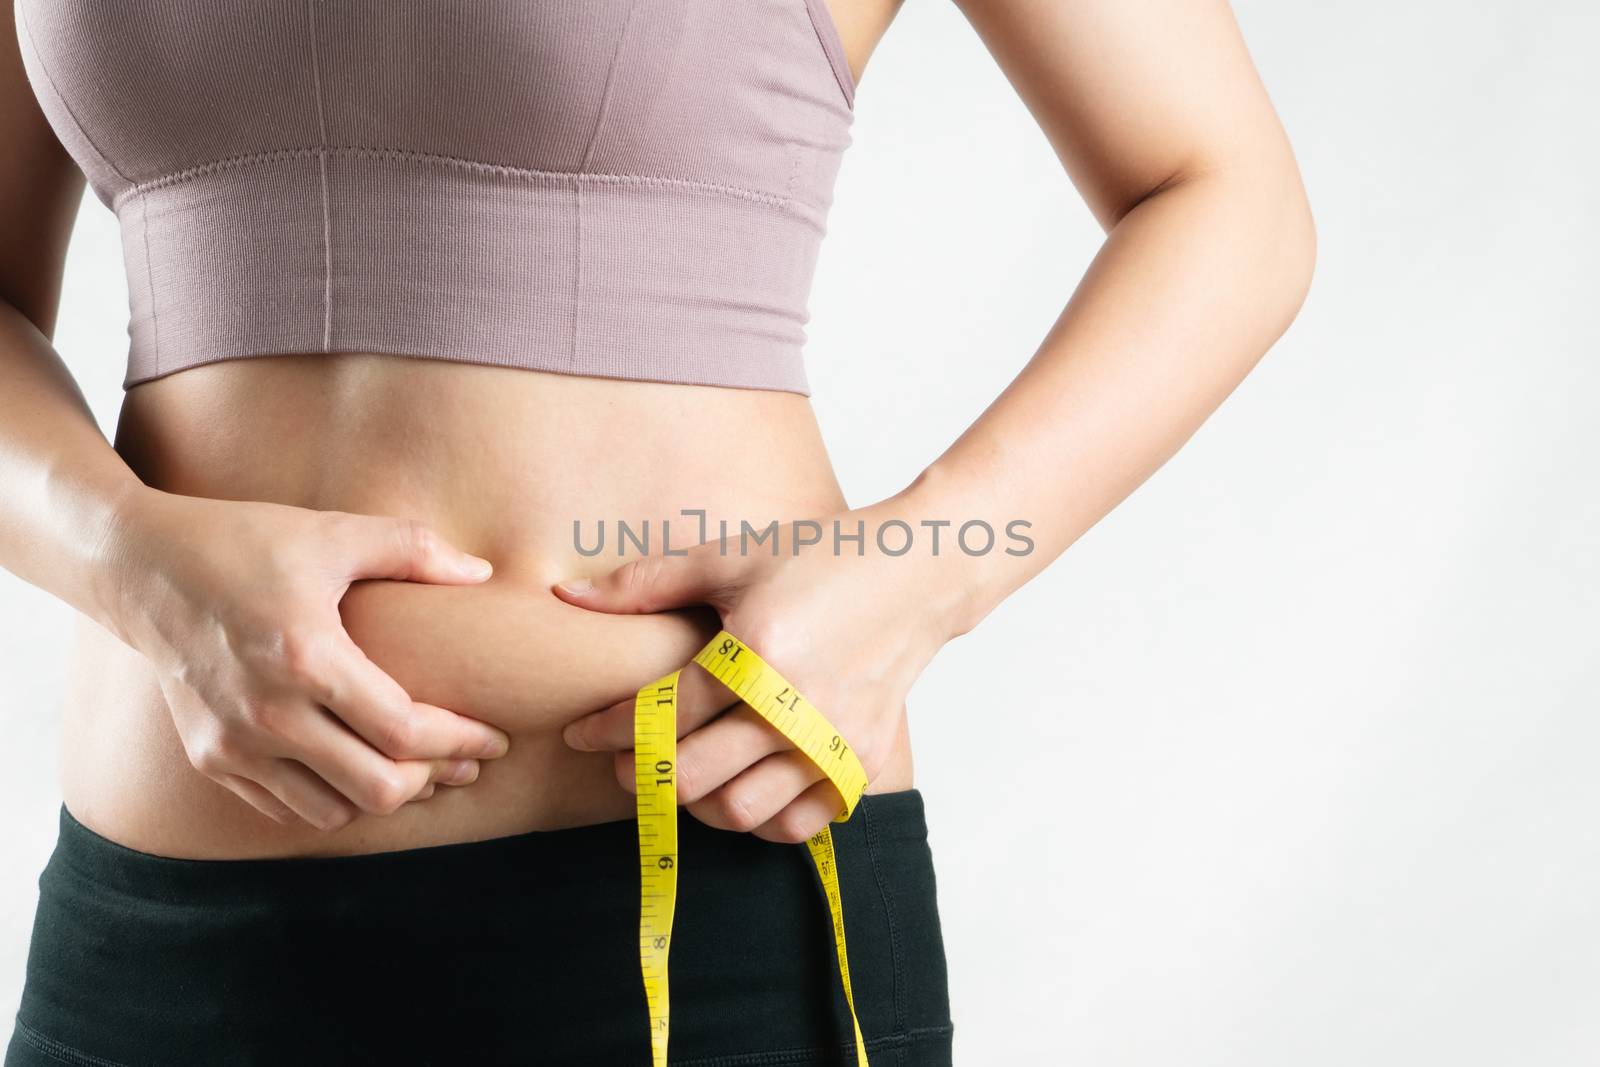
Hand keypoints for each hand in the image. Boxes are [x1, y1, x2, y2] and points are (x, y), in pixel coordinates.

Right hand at [100, 489, 511, 830]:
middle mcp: (266, 711)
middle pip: (375, 788)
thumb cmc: (245, 542)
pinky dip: (331, 798)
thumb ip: (413, 550)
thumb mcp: (333, 532)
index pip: (402, 730)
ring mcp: (232, 742)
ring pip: (333, 812)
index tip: (493, 737)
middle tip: (465, 761)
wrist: (142, 567)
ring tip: (417, 767)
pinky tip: (358, 766)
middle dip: (434, 779)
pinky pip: (286, 808)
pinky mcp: (209, 757)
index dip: (460, 741)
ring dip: (383, 795)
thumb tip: (483, 574)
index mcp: (304, 655)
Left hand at [553, 499, 969, 843]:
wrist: (917, 574)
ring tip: (684, 775)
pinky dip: (760, 820)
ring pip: (740, 811)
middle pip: (692, 775)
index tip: (582, 733)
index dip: (608, 730)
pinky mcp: (863, 759)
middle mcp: (796, 705)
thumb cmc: (819, 558)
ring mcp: (833, 739)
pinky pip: (797, 824)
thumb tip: (565, 593)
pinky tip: (741, 788)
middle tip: (625, 762)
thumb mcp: (729, 557)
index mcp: (756, 652)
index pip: (662, 712)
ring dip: (697, 803)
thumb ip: (644, 583)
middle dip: (643, 774)